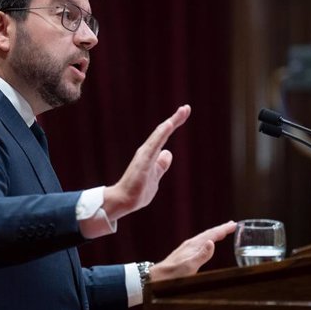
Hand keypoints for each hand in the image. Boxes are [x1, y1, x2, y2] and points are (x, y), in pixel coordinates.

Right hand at [102, 105, 190, 220]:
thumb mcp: (155, 176)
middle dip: (175, 119)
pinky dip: (161, 134)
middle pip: (163, 131)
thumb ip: (161, 165)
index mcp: (151, 154)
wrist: (124, 201)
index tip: (184, 112)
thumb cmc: (138, 190)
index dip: (174, 123)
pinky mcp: (143, 161)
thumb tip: (168, 153)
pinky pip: (154, 145)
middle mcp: (147, 151)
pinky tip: (169, 125)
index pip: (164, 136)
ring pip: (160, 135)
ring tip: (182, 112)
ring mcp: (145, 155)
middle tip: (187, 108)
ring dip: (171, 123)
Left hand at [149, 221, 236, 281]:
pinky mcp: (185, 253)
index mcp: (193, 245)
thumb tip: (212, 242)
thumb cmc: (173, 274)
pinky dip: (208, 239)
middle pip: (208, 233)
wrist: (157, 277)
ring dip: (215, 233)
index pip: (211, 234)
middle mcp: (190, 244)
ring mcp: (187, 248)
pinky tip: (208, 243)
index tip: (234, 224)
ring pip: (204, 237)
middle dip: (220, 229)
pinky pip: (200, 243)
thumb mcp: (190, 266)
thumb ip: (201, 255)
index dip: (223, 229)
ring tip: (223, 231)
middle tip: (232, 224)